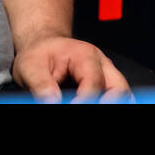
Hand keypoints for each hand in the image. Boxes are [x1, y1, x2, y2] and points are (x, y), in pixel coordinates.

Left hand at [11, 35, 132, 102]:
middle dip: (109, 102)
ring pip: (123, 94)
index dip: (85, 100)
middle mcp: (102, 65)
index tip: (71, 104)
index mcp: (85, 55)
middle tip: (89, 107)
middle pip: (119, 88)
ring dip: (113, 102)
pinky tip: (97, 105)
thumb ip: (41, 83)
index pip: (93, 83)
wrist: (44, 47)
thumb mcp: (30, 65)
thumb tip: (53, 101)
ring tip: (93, 106)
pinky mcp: (106, 88)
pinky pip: (118, 97)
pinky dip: (112, 102)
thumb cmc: (40, 54)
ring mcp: (107, 76)